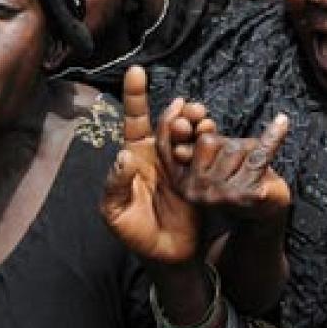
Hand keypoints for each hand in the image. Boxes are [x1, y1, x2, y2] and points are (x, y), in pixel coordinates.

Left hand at [101, 66, 199, 264]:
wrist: (168, 256)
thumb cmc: (135, 234)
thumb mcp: (115, 212)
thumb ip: (116, 184)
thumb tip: (124, 155)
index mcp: (135, 157)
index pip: (135, 120)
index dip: (135, 95)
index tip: (137, 70)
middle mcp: (158, 155)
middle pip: (168, 122)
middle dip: (178, 111)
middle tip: (187, 108)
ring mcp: (181, 164)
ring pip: (189, 133)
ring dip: (195, 121)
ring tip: (201, 117)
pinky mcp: (201, 175)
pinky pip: (206, 151)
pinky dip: (209, 138)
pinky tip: (211, 131)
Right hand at [171, 112, 291, 222]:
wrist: (263, 217)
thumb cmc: (238, 186)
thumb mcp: (212, 164)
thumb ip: (201, 150)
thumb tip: (194, 136)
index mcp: (183, 182)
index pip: (201, 143)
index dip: (216, 137)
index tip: (214, 126)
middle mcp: (198, 191)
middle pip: (216, 142)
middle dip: (234, 144)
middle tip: (242, 164)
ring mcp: (221, 194)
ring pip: (236, 148)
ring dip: (251, 149)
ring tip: (253, 167)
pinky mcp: (246, 194)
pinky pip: (260, 156)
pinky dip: (273, 137)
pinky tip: (282, 123)